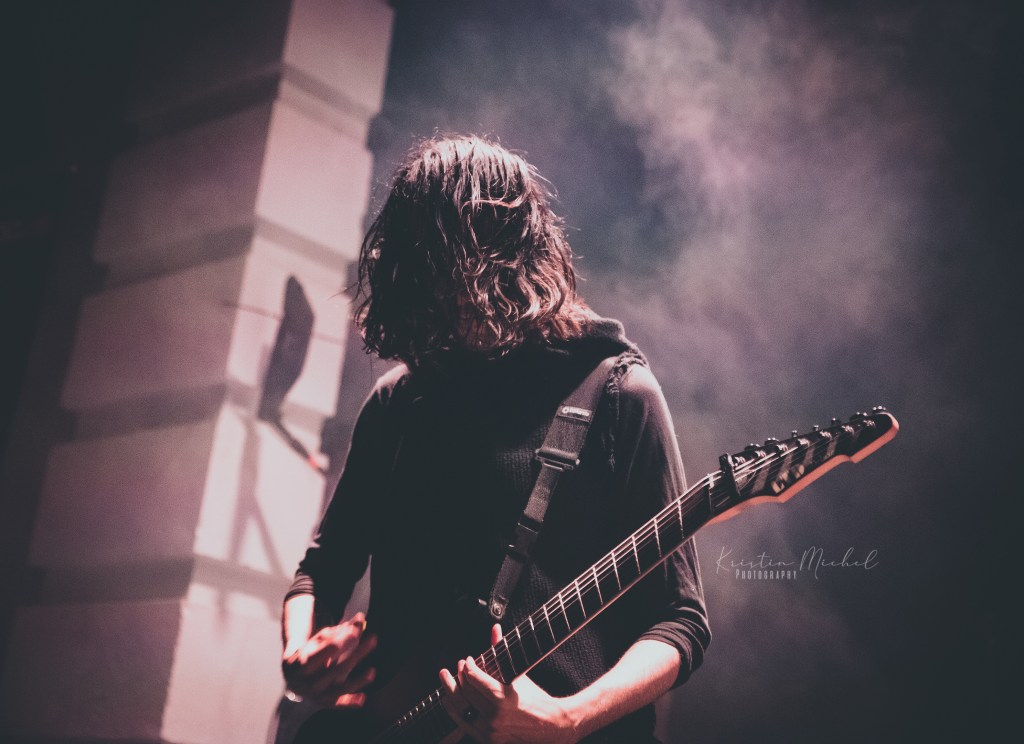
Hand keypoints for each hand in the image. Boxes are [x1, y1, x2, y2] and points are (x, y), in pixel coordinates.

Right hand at [281, 612, 377, 707]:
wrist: (294, 675)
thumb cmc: (311, 651)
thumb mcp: (322, 638)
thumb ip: (341, 630)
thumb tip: (361, 618)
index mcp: (302, 662)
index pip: (318, 655)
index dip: (335, 645)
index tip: (353, 633)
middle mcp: (308, 681)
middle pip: (333, 670)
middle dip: (355, 655)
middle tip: (373, 639)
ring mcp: (316, 694)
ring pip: (337, 689)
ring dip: (356, 682)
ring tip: (372, 671)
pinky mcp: (324, 702)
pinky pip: (337, 703)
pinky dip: (349, 703)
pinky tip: (362, 699)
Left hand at [439, 624, 578, 743]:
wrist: (550, 727)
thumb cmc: (535, 698)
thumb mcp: (518, 674)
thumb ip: (501, 651)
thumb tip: (495, 628)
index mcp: (503, 699)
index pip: (474, 678)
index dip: (468, 666)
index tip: (468, 660)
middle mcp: (494, 717)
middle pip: (465, 693)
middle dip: (458, 676)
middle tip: (459, 666)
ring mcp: (489, 731)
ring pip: (460, 709)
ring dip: (451, 692)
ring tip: (446, 679)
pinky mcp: (487, 740)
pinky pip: (464, 723)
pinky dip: (455, 710)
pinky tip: (449, 699)